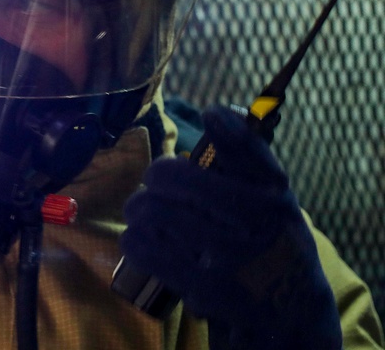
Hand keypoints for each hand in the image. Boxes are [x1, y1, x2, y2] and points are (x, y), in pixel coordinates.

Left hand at [119, 105, 340, 348]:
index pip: (247, 148)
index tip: (210, 114)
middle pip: (174, 178)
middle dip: (157, 176)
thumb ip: (247, 156)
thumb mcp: (273, 198)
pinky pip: (144, 248)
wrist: (288, 310)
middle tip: (156, 185)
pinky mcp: (202, 288)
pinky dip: (135, 240)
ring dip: (139, 209)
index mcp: (274, 199)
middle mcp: (257, 226)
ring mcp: (229, 259)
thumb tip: (217, 111)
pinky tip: (144, 240)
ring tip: (147, 214)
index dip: (224, 124)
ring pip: (151, 212)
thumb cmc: (269, 239)